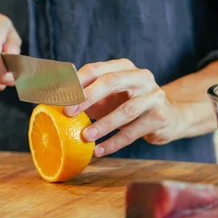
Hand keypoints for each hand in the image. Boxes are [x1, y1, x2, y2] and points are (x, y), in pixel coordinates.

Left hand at [64, 59, 180, 156]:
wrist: (167, 116)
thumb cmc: (127, 104)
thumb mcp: (106, 96)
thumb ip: (84, 94)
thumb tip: (50, 97)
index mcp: (123, 67)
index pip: (96, 69)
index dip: (76, 82)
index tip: (59, 98)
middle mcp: (141, 76)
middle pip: (111, 81)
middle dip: (87, 97)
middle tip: (68, 113)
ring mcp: (153, 96)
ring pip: (126, 110)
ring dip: (103, 125)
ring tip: (84, 136)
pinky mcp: (160, 116)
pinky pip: (134, 132)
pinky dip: (114, 142)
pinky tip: (99, 150)